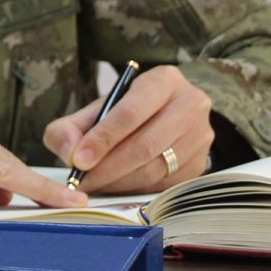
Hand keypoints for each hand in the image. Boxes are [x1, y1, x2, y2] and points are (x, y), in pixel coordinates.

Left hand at [43, 65, 213, 194]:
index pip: (132, 111)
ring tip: (95, 185)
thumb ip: (71, 127)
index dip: (103, 138)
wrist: (165, 115)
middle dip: (108, 167)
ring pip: (155, 169)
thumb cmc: (129, 111)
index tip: (78, 160)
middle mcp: (191, 104)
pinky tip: (116, 187)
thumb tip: (69, 153)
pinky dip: (134, 190)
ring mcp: (201, 136)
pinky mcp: (202, 164)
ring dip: (119, 182)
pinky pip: (164, 185)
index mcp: (165, 80)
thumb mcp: (99, 108)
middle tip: (83, 180)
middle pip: (146, 144)